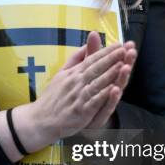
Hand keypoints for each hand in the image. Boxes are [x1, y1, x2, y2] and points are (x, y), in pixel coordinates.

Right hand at [16, 32, 134, 147]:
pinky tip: (115, 89)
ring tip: (124, 65)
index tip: (118, 44)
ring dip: (111, 74)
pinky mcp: (81, 111)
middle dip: (111, 58)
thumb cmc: (52, 97)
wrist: (40, 119)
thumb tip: (86, 45)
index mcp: (72, 73)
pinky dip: (105, 95)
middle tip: (124, 49)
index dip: (105, 52)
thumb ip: (75, 60)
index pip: (91, 59)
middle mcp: (75, 83)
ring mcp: (78, 97)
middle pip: (95, 68)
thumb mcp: (61, 74)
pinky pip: (95, 101)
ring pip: (97, 83)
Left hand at [86, 39, 136, 127]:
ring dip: (121, 79)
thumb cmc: (85, 96)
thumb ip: (90, 54)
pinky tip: (115, 90)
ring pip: (116, 90)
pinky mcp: (99, 117)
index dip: (122, 54)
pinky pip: (106, 107)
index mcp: (105, 80)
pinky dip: (111, 99)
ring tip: (125, 67)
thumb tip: (93, 32)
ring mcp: (104, 105)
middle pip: (119, 75)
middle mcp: (108, 92)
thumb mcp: (86, 72)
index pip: (115, 64)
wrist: (72, 123)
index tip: (129, 43)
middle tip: (132, 51)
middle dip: (126, 63)